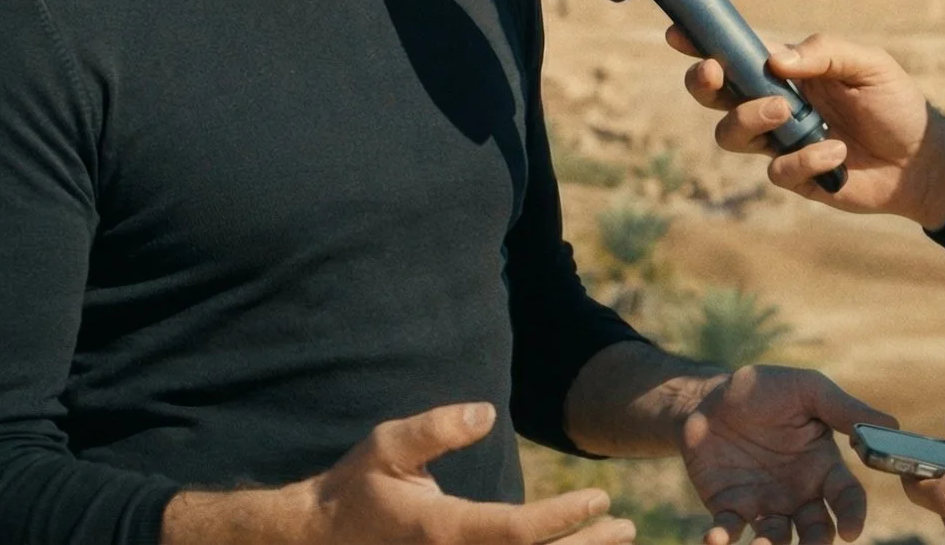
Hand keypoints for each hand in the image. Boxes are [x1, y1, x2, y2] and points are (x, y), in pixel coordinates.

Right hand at [165, 402, 632, 544]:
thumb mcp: (386, 446)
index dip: (564, 516)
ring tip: (615, 543)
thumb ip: (434, 427)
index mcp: (442, 530)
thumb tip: (486, 412)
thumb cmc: (355, 488)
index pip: (518, 531)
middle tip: (626, 527)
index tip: (602, 497)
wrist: (317, 541)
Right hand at [669, 29, 944, 227]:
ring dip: (749, 119)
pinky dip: (805, 158)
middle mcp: (773, 104)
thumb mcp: (868, 64)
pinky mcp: (795, 176)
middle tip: (714, 72)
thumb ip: (824, 53)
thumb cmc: (895, 103)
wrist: (922, 159)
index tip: (679, 34)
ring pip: (730, 135)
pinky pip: (777, 170)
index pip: (734, 53)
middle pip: (714, 95)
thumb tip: (773, 59)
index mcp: (785, 71)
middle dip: (703, 82)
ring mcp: (780, 142)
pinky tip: (837, 153)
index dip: (701, 43)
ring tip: (788, 111)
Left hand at [678, 365, 896, 544]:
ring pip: (776, 539)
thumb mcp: (806, 390)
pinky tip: (715, 538)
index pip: (847, 497)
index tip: (850, 530)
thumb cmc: (765, 390)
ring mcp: (764, 503)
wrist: (709, 396)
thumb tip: (892, 424)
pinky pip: (729, 530)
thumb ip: (844, 409)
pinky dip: (722, 539)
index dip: (852, 515)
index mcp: (823, 466)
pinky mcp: (729, 507)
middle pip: (817, 529)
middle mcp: (798, 492)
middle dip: (816, 543)